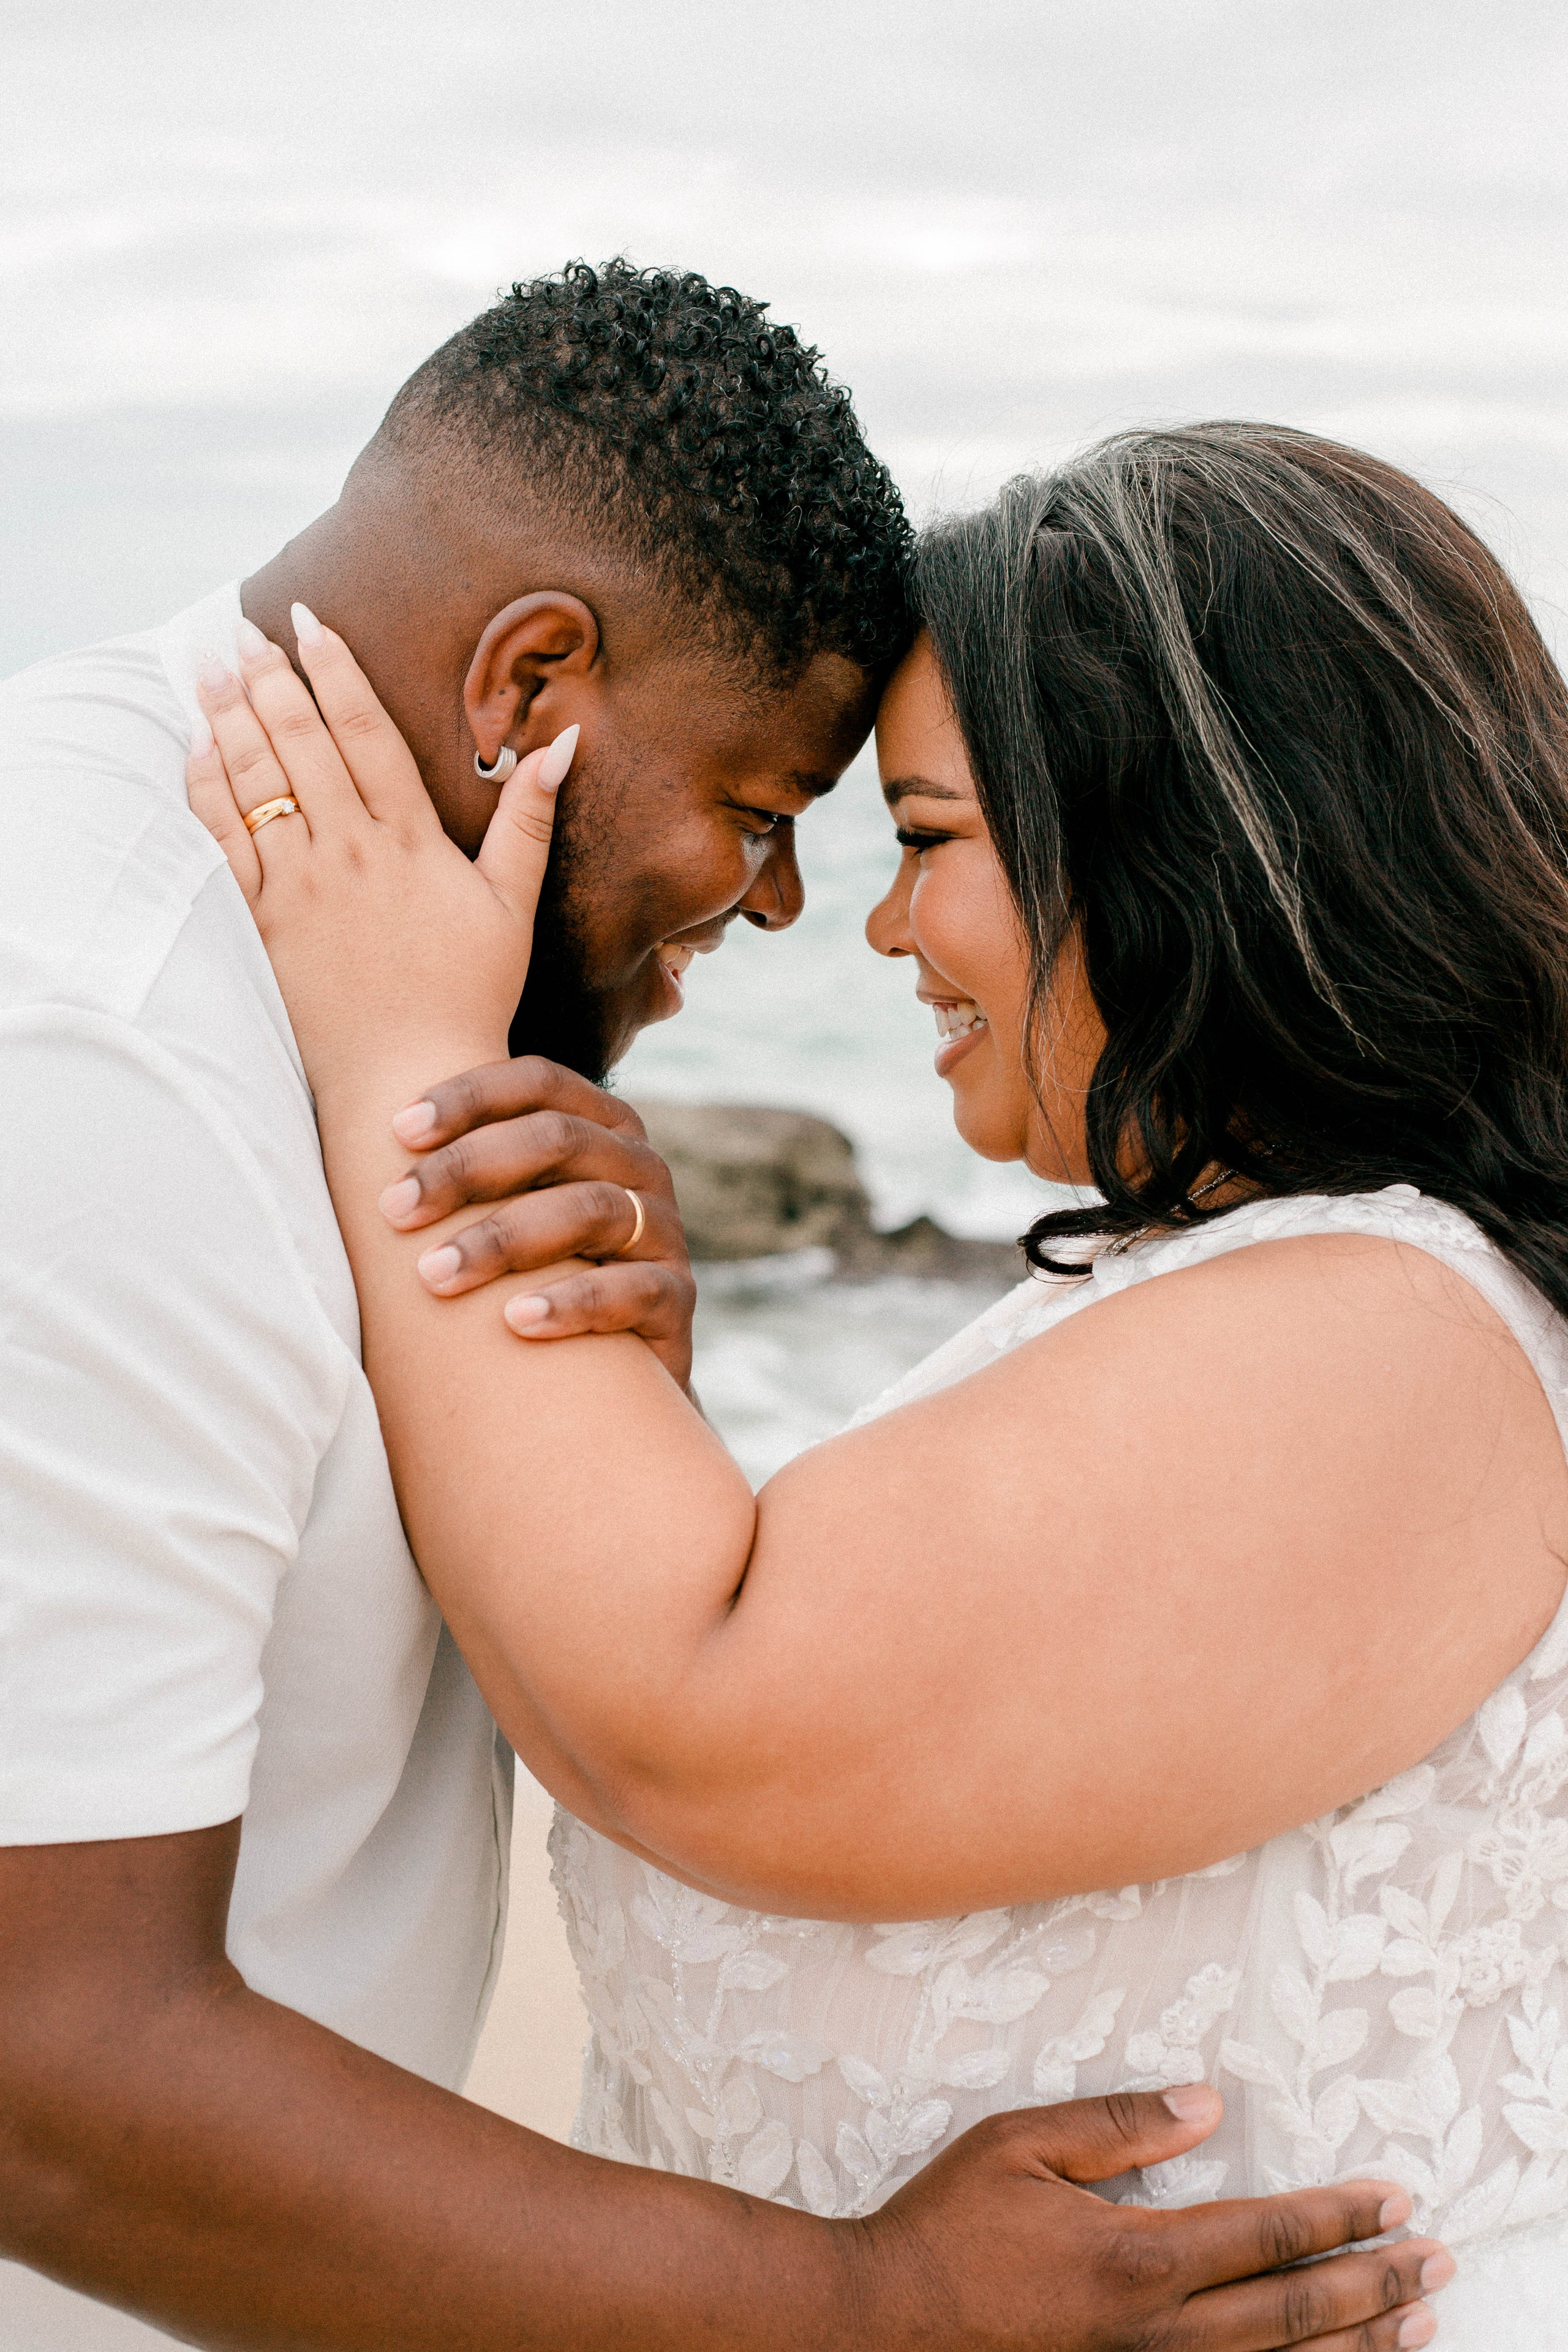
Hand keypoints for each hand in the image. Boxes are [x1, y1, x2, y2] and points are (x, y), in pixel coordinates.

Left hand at [185, 610, 576, 1102]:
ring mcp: (301, 887)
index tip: (308, 620)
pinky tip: (195, 748)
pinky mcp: (263, 924)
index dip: (334, 668)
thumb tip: (562, 745)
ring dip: (227, 715)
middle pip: (300, 741)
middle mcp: (350, 852)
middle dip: (268, 676)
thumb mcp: (513, 905)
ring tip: (208, 665)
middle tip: (241, 628)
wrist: (409, 1079)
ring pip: (255, 780)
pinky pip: (223, 842)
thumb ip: (530, 821)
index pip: (365, 729)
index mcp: (410, 839)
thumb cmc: (468, 995)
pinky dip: (205, 789)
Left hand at [381, 1055, 697, 1389]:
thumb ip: (468, 1168)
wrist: (601, 1379)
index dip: (470, 1097)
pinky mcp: (676, 1300)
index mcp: (598, 1125)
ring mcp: (664, 1231)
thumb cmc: (528, 1274)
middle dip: (468, 1169)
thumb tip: (361, 1120)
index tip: (397, 1132)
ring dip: (502, 1239)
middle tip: (394, 1211)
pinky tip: (514, 1322)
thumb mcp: (503, 1209)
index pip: (540, 1082)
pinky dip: (572, 1303)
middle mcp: (638, 1165)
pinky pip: (632, 1290)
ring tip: (433, 1276)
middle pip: (559, 1138)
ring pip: (591, 1209)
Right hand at [858, 2089, 1448, 2349]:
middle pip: (1292, 2313)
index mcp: (1134, 2258)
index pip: (1265, 2233)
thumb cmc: (946, 2224)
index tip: (1393, 2196)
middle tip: (1437, 2260)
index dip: (1336, 2216)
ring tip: (1417, 2323)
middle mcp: (1154, 2332)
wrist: (883, 2324)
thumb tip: (1204, 2103)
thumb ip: (1117, 2124)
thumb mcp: (1020, 2143)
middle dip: (1374, 2284)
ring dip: (1357, 2348)